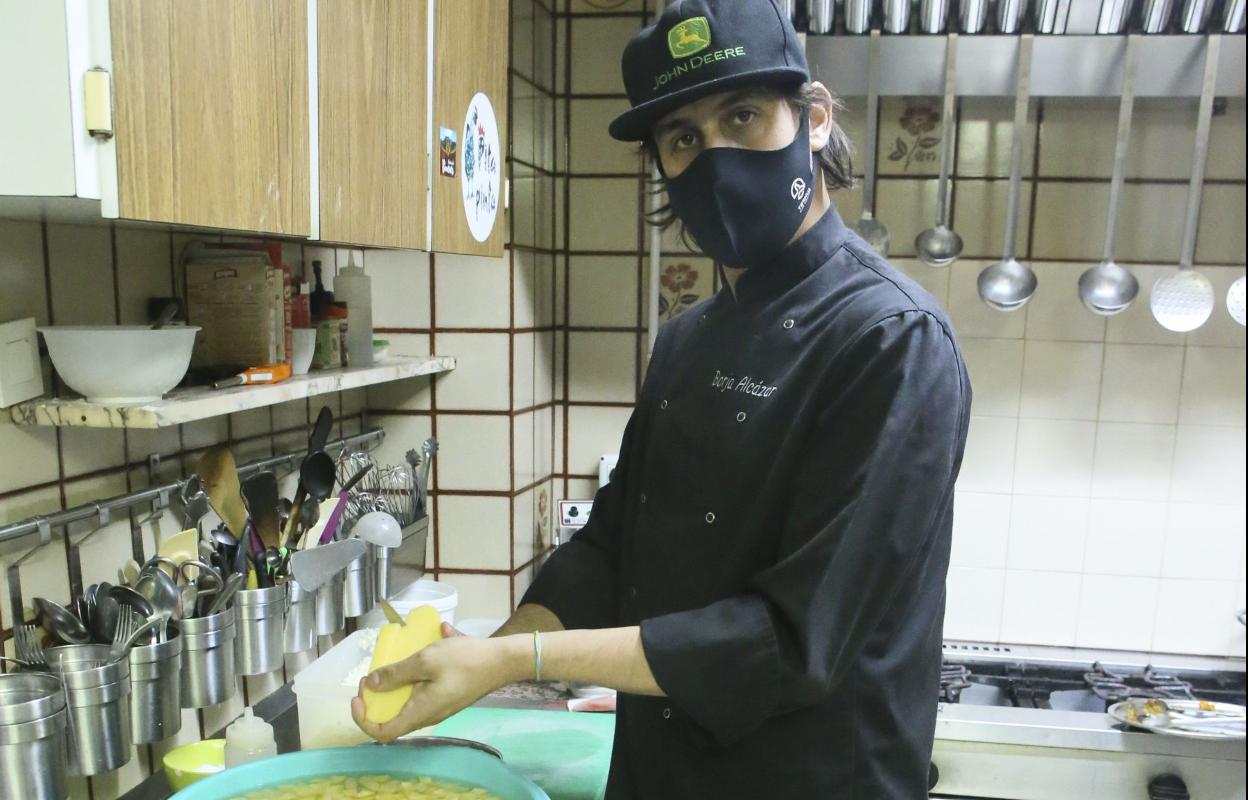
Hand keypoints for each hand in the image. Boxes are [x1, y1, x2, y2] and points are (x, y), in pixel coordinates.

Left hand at [351, 622, 521, 742]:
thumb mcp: (425, 660)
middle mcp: (428, 716)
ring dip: (395, 689)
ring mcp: (440, 707)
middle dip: (377, 700)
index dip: (363, 720)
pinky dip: (413, 680)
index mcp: (420, 712)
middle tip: (373, 676)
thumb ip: (396, 674)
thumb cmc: (464, 660)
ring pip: (407, 706)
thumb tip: (370, 684)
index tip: (358, 696)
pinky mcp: (448, 697)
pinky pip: (422, 695)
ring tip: (394, 664)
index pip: (383, 733)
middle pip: (393, 719)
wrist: (502, 661)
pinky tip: (422, 653)